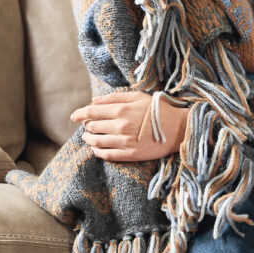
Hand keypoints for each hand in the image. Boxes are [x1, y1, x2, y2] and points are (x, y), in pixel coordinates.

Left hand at [69, 89, 188, 161]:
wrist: (179, 128)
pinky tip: (97, 150)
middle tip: (87, 126)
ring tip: (88, 138)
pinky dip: (98, 152)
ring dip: (89, 140)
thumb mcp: (138, 97)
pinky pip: (108, 155)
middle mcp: (121, 126)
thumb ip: (114, 98)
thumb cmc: (158, 109)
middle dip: (86, 126)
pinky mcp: (131, 155)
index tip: (74, 116)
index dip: (79, 114)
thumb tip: (93, 101)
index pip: (91, 112)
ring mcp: (125, 142)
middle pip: (92, 127)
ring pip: (97, 142)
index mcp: (121, 110)